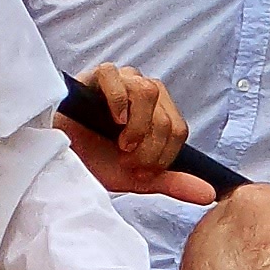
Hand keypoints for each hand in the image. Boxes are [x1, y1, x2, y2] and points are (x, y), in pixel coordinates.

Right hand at [62, 59, 214, 207]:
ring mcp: (122, 79)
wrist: (61, 157)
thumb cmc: (95, 161)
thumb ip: (172, 181)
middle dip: (150, 148)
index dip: (163, 156)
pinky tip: (113, 121)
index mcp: (158, 111)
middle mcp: (143, 90)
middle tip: (128, 162)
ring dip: (137, 127)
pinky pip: (115, 77)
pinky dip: (118, 101)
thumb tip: (209, 194)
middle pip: (166, 115)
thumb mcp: (137, 177)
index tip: (141, 171)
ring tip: (121, 144)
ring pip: (148, 92)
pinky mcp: (97, 75)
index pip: (179, 129)